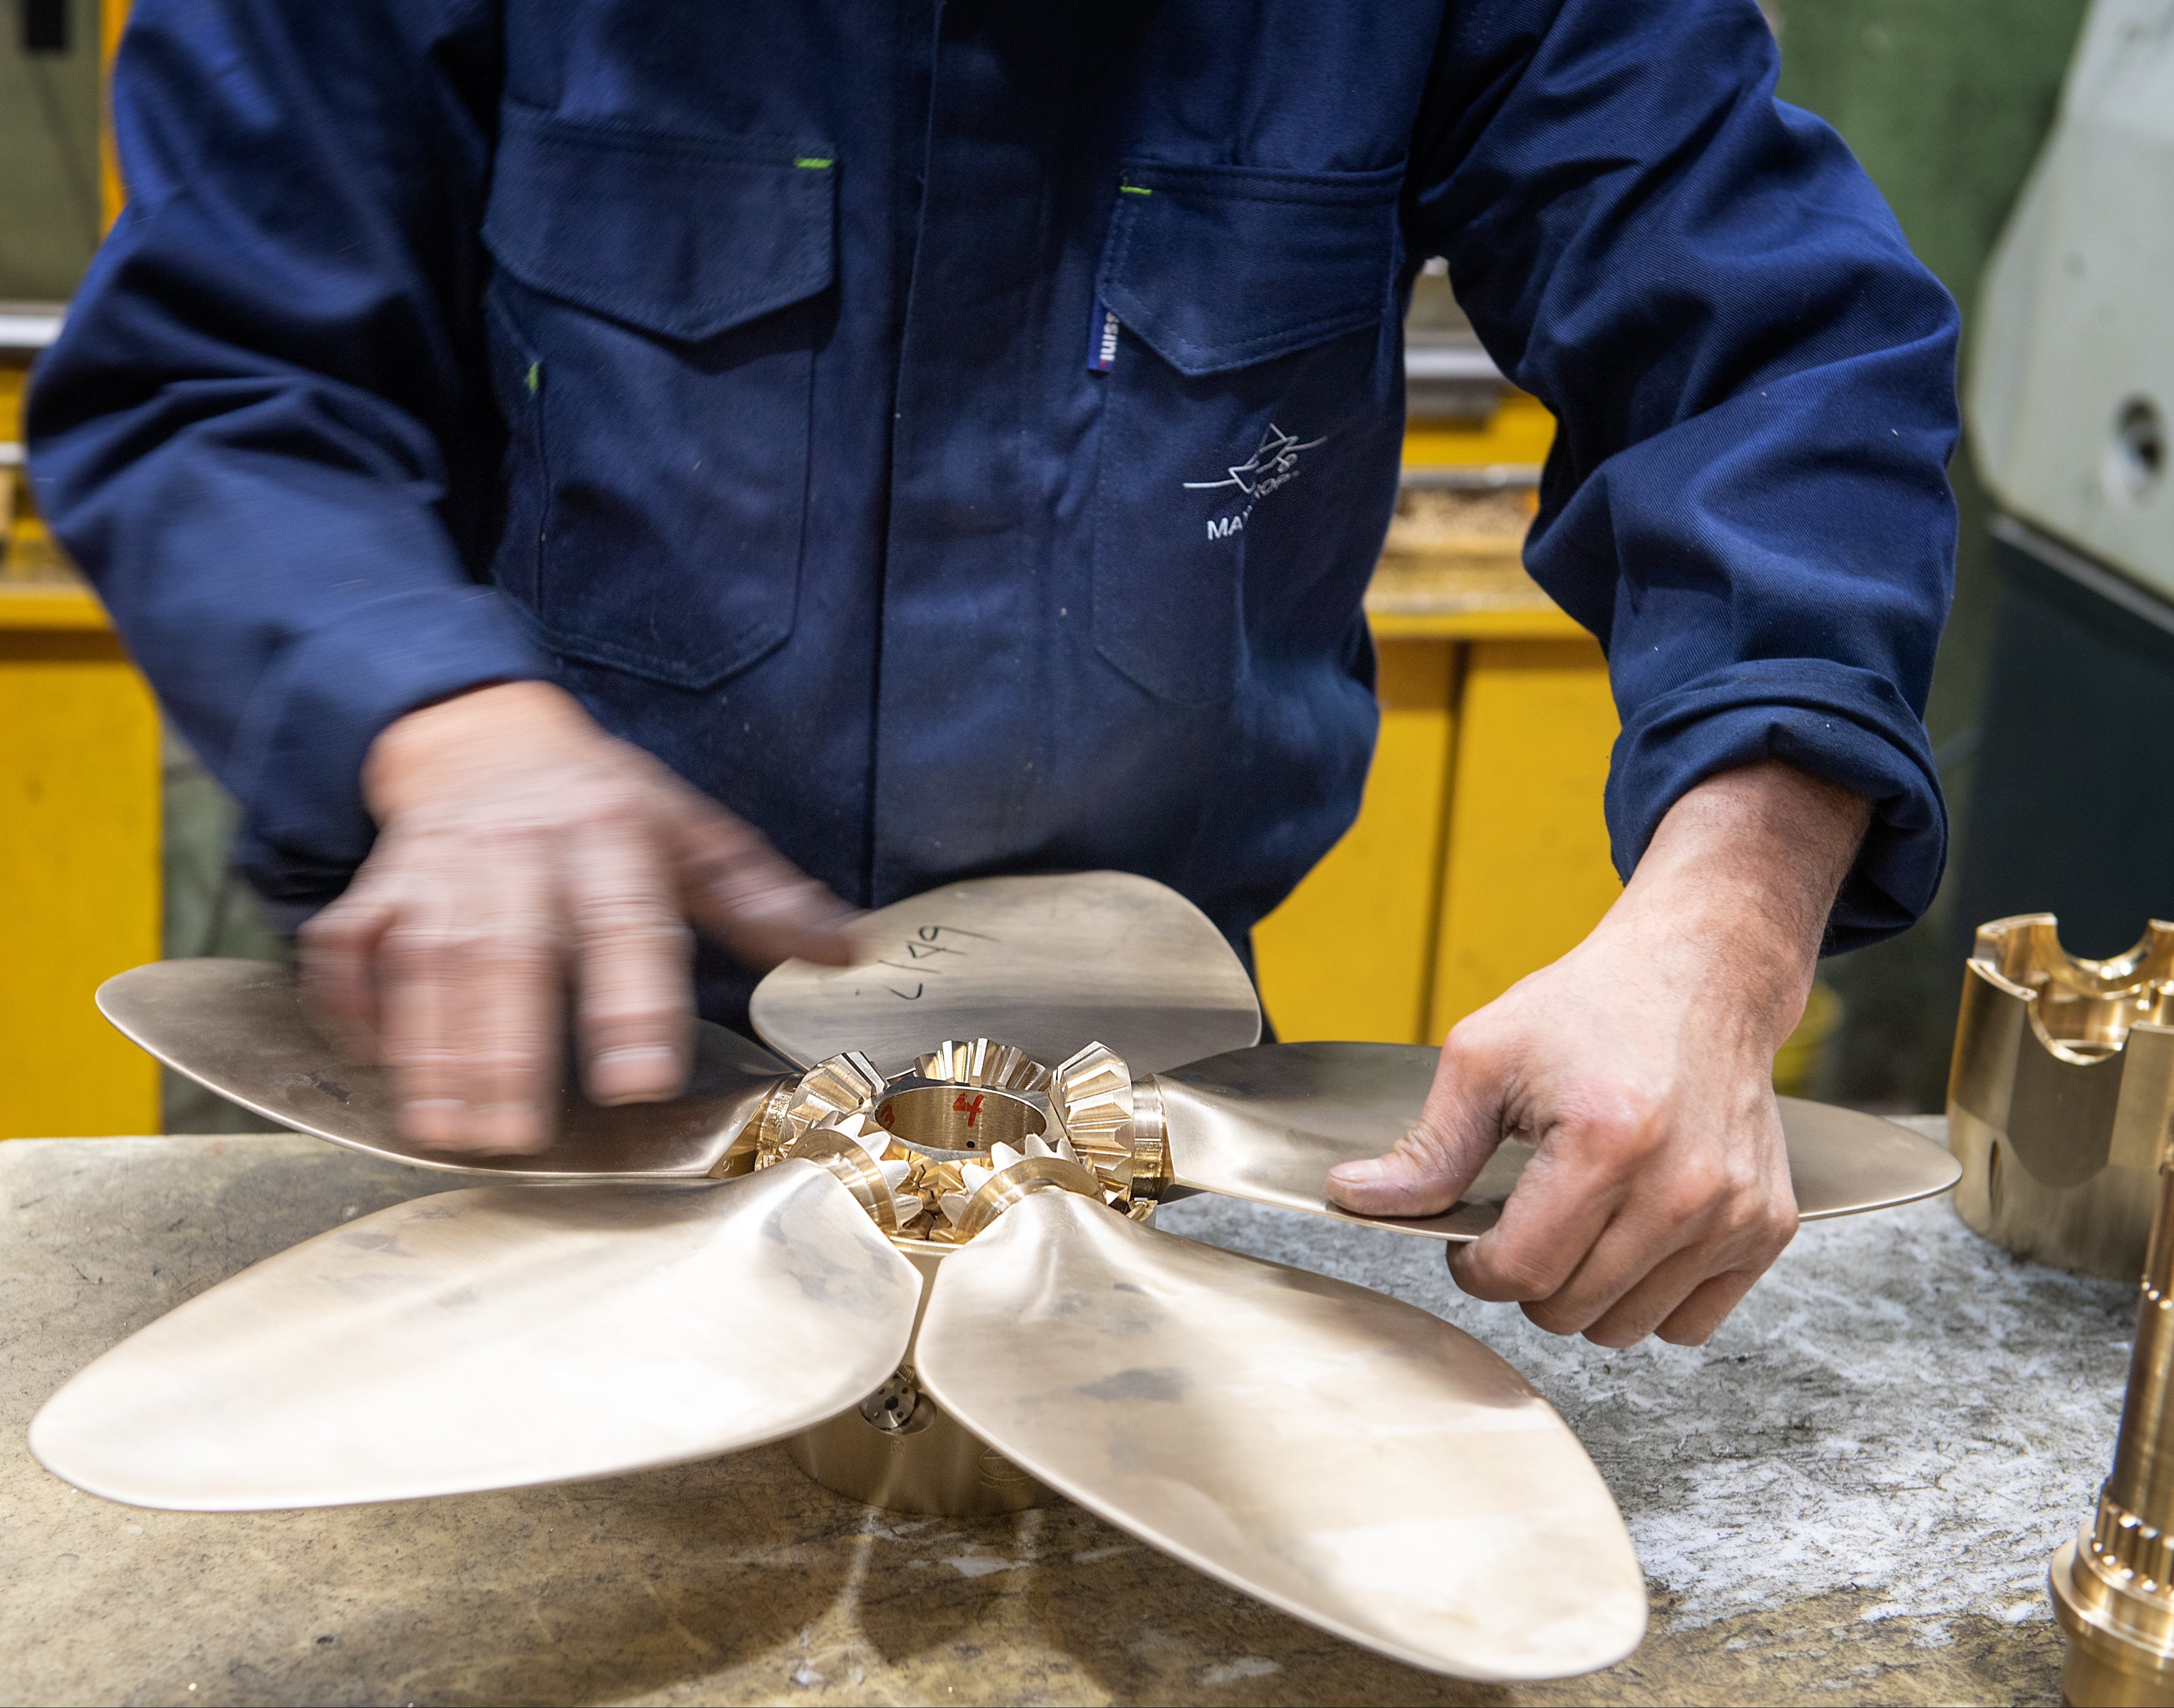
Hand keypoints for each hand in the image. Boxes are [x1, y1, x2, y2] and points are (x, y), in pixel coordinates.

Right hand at [299, 681, 856, 1152]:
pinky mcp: (382, 887)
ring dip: (431, 1047)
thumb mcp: (690, 830)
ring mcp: (442, 871)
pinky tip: (370, 1060)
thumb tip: (846, 949)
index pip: (626, 923)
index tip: (637, 1081)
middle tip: (516, 1135)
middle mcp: (520, 853)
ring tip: (444, 1127)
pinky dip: (353, 1003)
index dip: (632, 1003)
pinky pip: (352, 945)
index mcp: (610, 838)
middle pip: (508, 953)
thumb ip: (763, 899)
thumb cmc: (599, 799)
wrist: (480, 732)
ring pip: (428, 961)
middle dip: (506, 1047)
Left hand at [1325, 761, 1870, 1345]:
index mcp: (1606, 1142)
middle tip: (1526, 1219)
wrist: (1700, 976)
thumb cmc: (1588, 1009)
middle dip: (1528, 1278)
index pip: (1522, 1272)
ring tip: (1579, 1223)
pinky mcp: (1768, 1226)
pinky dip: (1651, 1299)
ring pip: (1628, 1327)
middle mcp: (1683, 1186)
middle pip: (1572, 1308)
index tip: (1471, 1238)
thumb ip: (1426, 1148)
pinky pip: (1692, 1323)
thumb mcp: (1484, 1057)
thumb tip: (1351, 1200)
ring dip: (1586, 1293)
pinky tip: (1632, 1239)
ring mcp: (1734, 1212)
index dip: (1476, 1269)